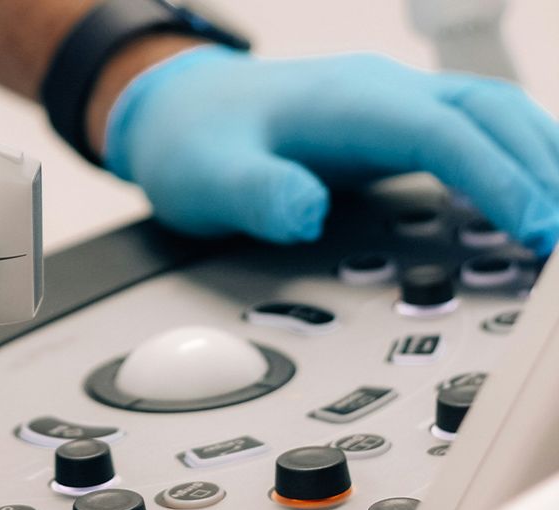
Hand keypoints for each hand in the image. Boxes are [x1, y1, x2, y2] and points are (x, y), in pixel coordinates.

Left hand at [103, 47, 558, 254]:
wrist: (176, 110)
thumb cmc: (194, 141)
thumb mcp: (206, 177)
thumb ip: (255, 193)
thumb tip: (306, 211)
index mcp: (345, 102)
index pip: (441, 133)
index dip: (495, 178)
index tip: (533, 227)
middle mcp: (381, 93)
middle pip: (490, 113)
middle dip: (542, 168)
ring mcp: (393, 106)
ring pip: (493, 117)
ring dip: (539, 161)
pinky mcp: (394, 128)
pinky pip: (473, 135)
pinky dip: (513, 162)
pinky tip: (535, 198)